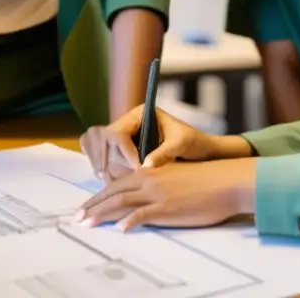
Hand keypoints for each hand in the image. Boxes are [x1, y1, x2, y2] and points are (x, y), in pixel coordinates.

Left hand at [75, 158, 256, 231]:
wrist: (226, 181)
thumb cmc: (205, 180)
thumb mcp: (176, 177)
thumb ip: (157, 184)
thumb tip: (143, 197)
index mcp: (151, 172)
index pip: (117, 183)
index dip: (99, 195)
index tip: (86, 206)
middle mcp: (150, 180)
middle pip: (114, 192)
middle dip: (93, 205)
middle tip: (77, 217)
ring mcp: (158, 194)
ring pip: (122, 202)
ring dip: (101, 214)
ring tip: (87, 224)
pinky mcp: (168, 207)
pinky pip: (144, 214)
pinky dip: (129, 222)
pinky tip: (120, 229)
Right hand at [81, 105, 230, 180]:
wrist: (200, 152)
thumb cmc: (194, 143)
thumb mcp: (183, 144)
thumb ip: (165, 152)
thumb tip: (145, 166)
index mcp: (140, 115)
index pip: (119, 132)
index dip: (124, 152)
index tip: (137, 169)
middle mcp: (127, 123)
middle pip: (104, 142)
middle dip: (111, 162)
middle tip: (124, 180)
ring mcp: (121, 137)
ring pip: (99, 151)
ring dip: (105, 169)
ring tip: (118, 184)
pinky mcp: (119, 151)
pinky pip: (101, 159)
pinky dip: (104, 172)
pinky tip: (114, 184)